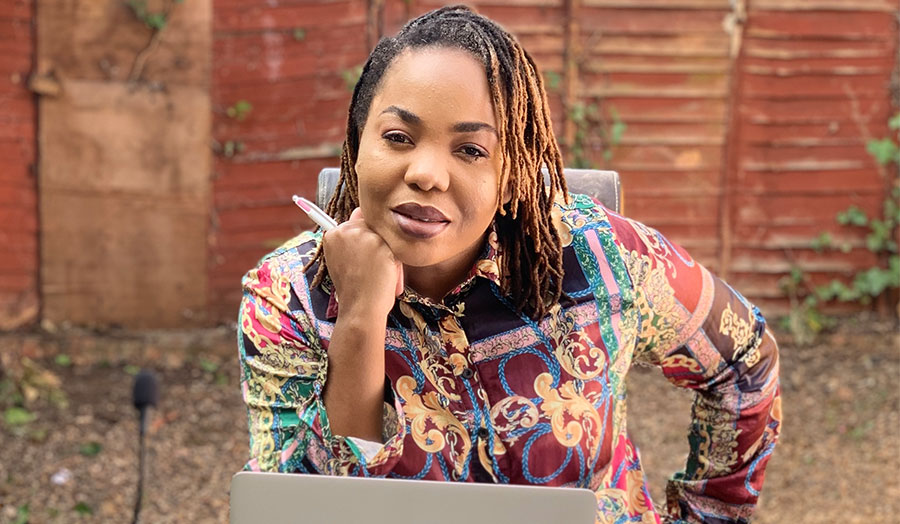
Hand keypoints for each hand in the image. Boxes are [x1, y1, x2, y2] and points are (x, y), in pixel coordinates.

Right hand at [322, 207, 403, 321]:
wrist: (360, 308)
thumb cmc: (356, 289)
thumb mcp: (346, 261)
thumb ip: (353, 241)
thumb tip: (359, 213)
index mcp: (333, 235)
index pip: (356, 223)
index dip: (364, 242)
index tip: (363, 259)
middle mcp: (345, 230)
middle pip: (373, 227)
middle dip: (378, 245)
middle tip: (371, 270)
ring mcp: (362, 234)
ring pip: (386, 237)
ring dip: (388, 255)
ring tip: (379, 275)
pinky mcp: (379, 242)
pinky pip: (396, 248)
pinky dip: (395, 264)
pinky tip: (386, 276)